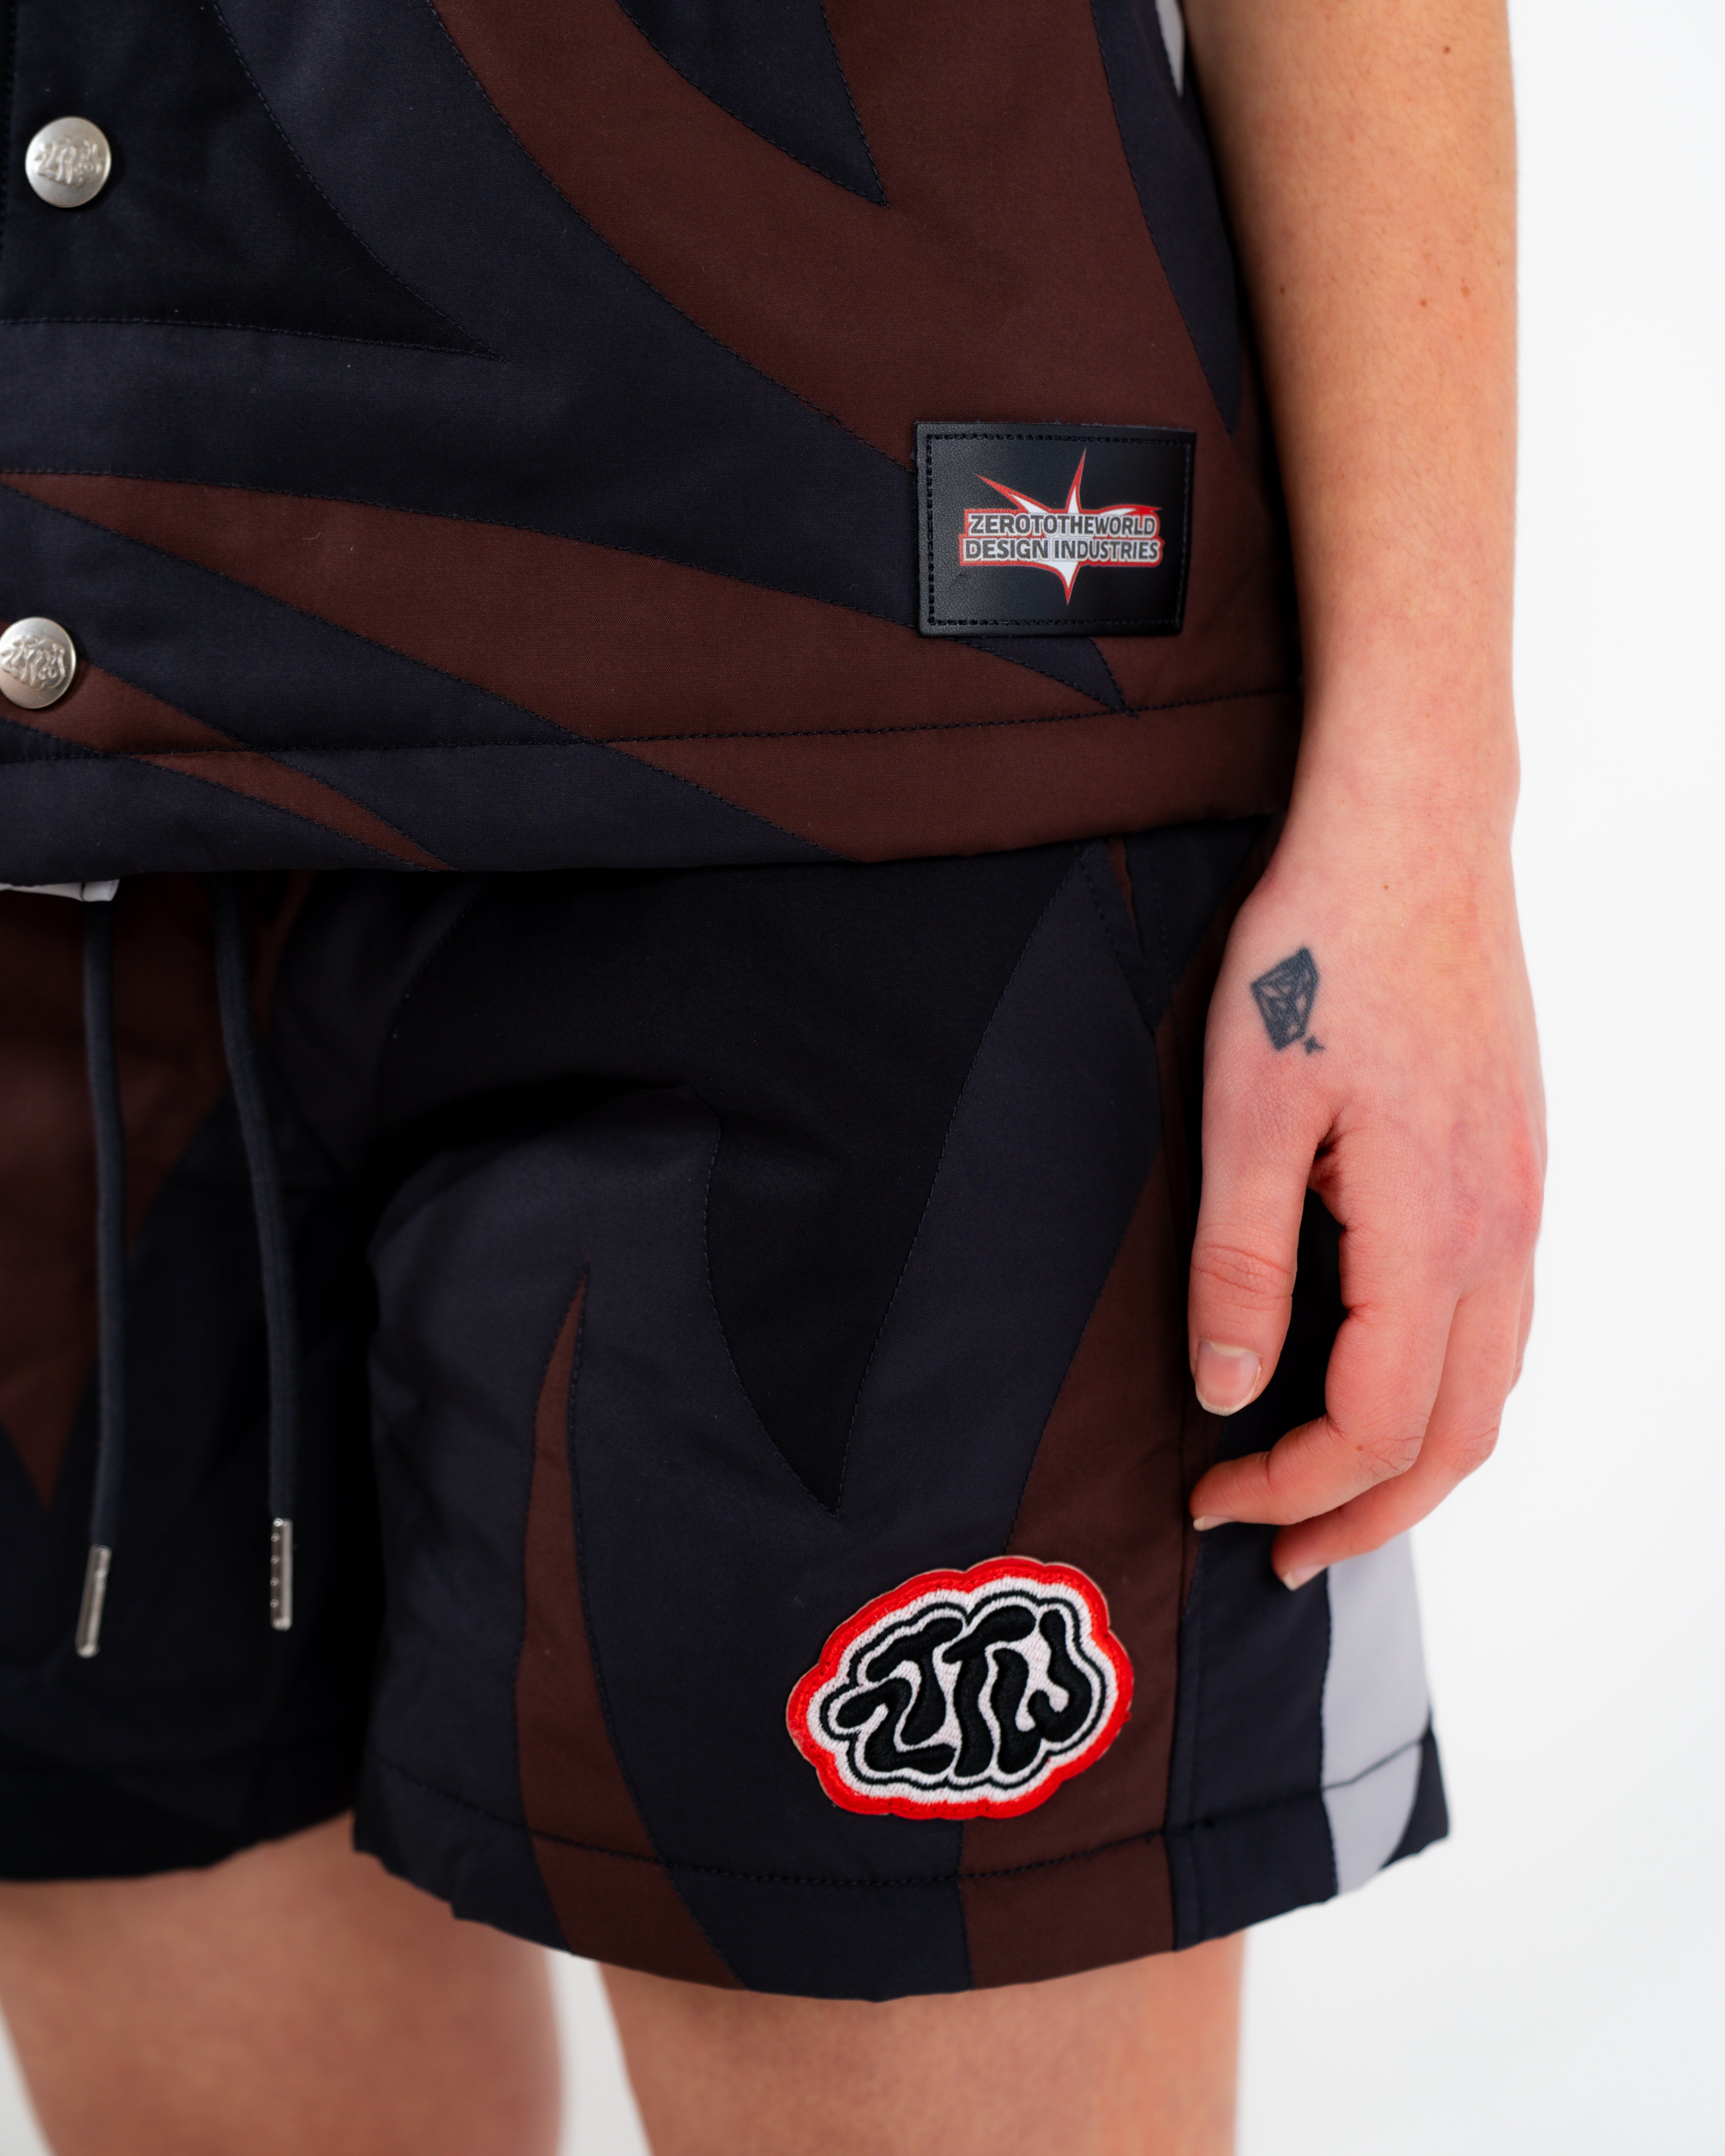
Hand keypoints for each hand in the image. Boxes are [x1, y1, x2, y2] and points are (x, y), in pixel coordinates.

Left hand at [1185, 778, 1544, 1586]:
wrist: (1411, 839)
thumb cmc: (1320, 953)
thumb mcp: (1247, 1108)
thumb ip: (1239, 1260)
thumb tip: (1232, 1389)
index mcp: (1432, 1231)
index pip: (1377, 1422)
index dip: (1291, 1484)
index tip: (1211, 1495)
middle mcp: (1500, 1232)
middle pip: (1456, 1434)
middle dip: (1367, 1511)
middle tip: (1283, 1550)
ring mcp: (1520, 1199)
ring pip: (1491, 1383)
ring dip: (1414, 1459)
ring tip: (1332, 1491)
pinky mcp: (1513, 1165)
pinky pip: (1500, 1319)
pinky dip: (1447, 1386)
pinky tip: (1387, 1376)